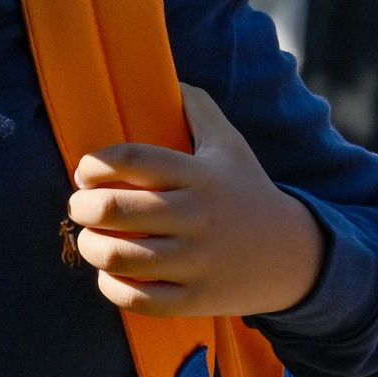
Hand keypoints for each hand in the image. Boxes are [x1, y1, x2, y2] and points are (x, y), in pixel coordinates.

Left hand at [67, 85, 325, 317]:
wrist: (296, 256)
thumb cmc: (248, 193)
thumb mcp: (231, 146)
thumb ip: (197, 109)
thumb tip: (166, 78)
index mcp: (200, 175)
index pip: (131, 159)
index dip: (94, 163)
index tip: (86, 171)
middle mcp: (197, 216)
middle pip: (113, 209)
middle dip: (81, 206)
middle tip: (81, 206)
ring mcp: (197, 260)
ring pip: (117, 256)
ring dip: (90, 246)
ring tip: (92, 239)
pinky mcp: (196, 299)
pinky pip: (136, 298)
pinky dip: (111, 287)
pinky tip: (111, 274)